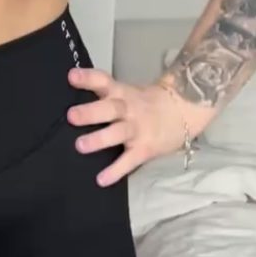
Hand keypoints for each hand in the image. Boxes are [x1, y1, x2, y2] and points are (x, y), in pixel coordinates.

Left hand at [66, 66, 194, 186]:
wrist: (184, 111)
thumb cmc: (147, 103)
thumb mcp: (128, 92)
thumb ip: (106, 94)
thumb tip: (73, 94)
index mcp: (122, 93)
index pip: (104, 81)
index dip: (88, 78)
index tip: (71, 76)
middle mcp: (128, 109)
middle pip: (110, 108)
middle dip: (91, 112)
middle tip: (71, 116)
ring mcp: (137, 129)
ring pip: (117, 133)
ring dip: (99, 139)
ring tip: (80, 146)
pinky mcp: (145, 149)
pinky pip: (129, 161)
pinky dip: (116, 171)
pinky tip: (101, 180)